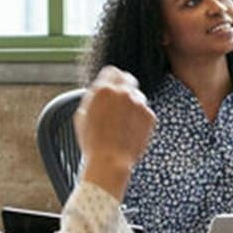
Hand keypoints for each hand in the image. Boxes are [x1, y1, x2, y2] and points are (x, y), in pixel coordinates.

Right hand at [75, 66, 154, 194]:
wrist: (110, 161)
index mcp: (103, 89)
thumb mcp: (82, 114)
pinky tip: (130, 130)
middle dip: (124, 86)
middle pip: (128, 78)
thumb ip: (93, 97)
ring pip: (137, 96)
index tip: (111, 84)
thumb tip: (99, 89)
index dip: (110, 78)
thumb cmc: (92, 142)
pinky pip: (145, 111)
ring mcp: (139, 103)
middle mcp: (123, 92)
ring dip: (131, 104)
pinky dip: (139, 118)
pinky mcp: (150, 116)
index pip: (112, 71)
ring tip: (122, 123)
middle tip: (119, 100)